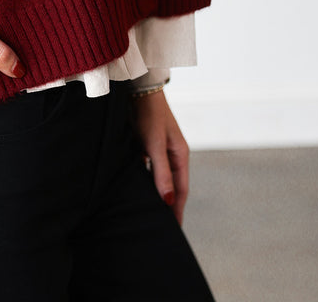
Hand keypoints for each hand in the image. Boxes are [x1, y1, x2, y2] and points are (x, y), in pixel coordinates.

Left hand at [132, 90, 189, 224]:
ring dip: (156, 193)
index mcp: (180, 155)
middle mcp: (172, 154)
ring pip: (159, 177)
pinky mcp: (147, 144)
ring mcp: (160, 149)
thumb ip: (161, 171)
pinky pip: (148, 168)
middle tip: (161, 225)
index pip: (181, 189)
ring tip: (149, 211)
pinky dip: (144, 179)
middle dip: (169, 205)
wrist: (138, 89)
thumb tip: (168, 200)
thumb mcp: (155, 144)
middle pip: (172, 185)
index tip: (174, 229)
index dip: (177, 209)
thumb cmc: (149, 114)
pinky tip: (136, 188)